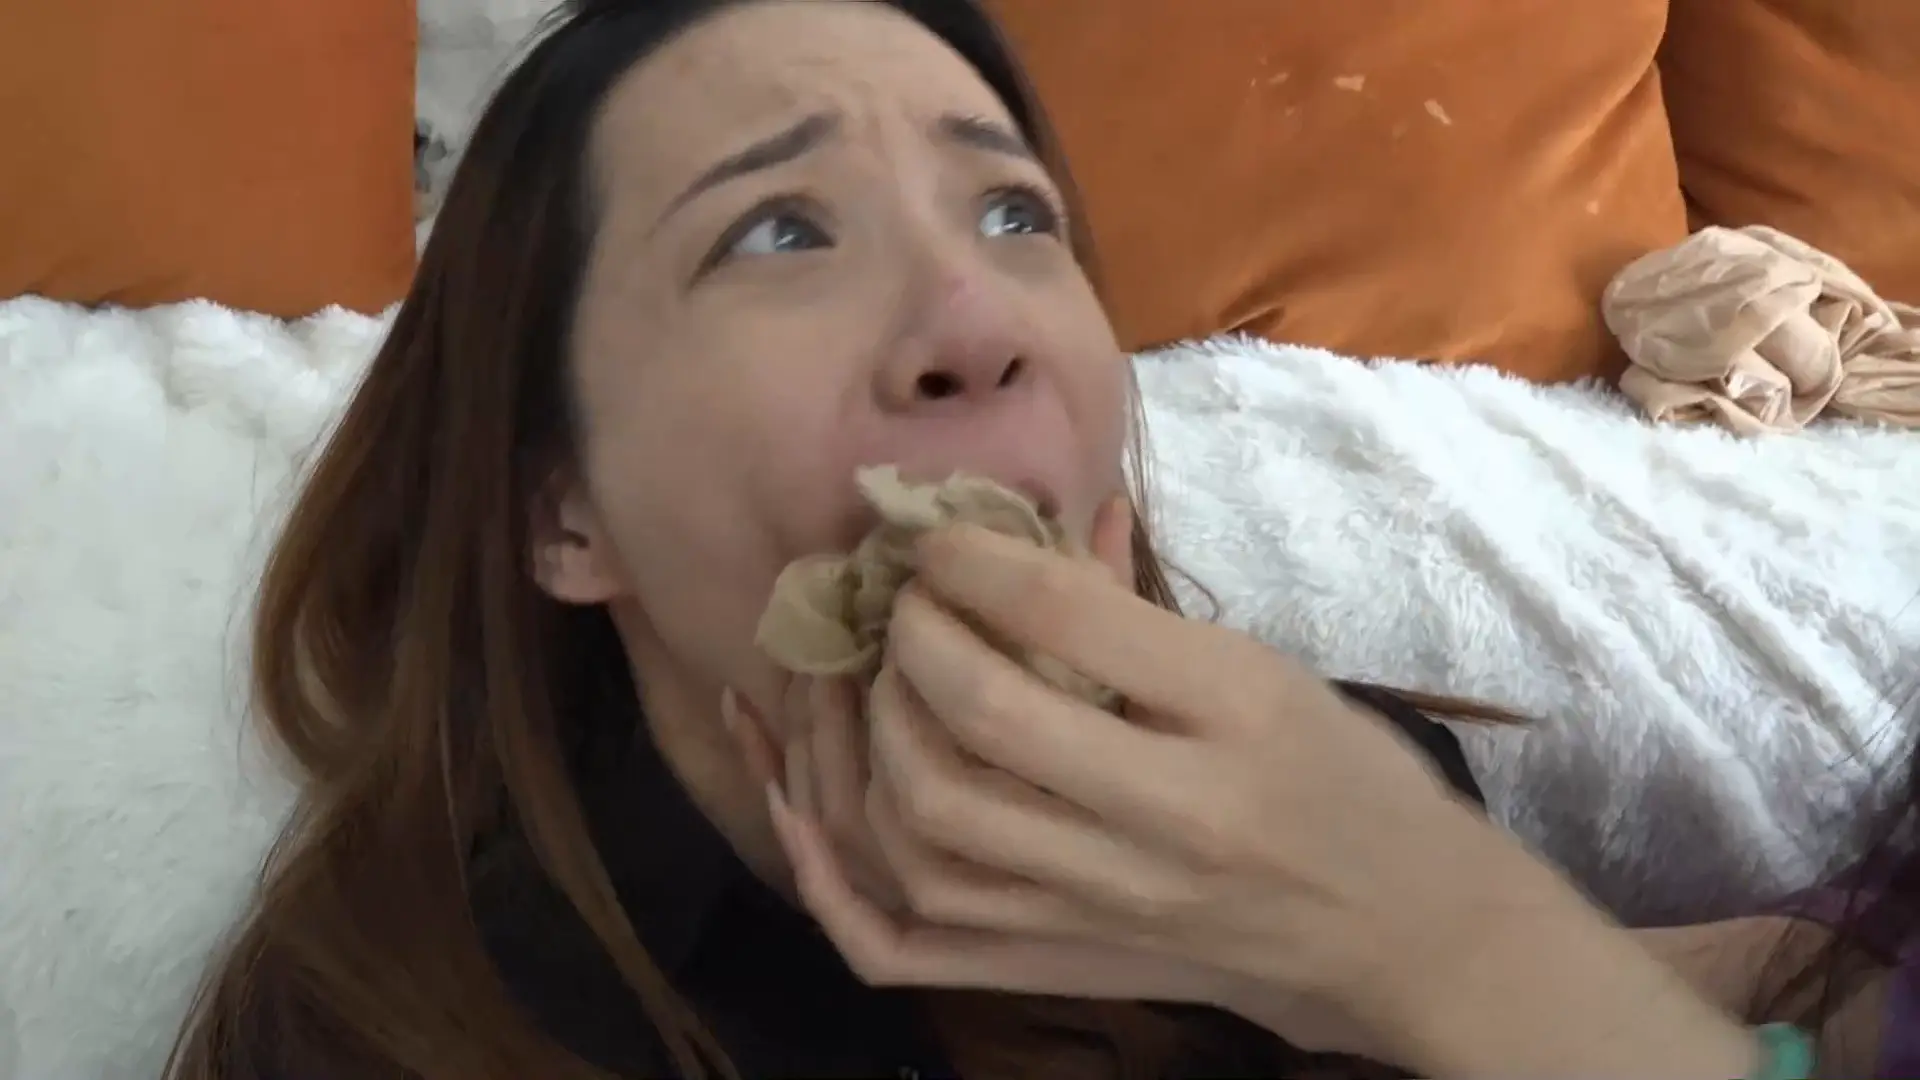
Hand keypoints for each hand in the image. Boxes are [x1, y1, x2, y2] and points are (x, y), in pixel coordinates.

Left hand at [731, 497, 1542, 1055]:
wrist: (1397, 935)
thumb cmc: (1342, 778)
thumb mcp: (1264, 668)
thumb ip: (1135, 607)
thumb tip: (1019, 530)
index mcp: (1232, 716)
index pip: (1063, 619)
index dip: (971, 558)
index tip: (934, 535)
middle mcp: (1164, 823)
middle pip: (978, 727)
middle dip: (906, 645)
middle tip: (896, 606)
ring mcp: (1102, 914)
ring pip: (925, 834)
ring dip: (862, 740)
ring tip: (860, 681)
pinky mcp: (1059, 972)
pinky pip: (907, 945)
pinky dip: (831, 878)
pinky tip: (793, 807)